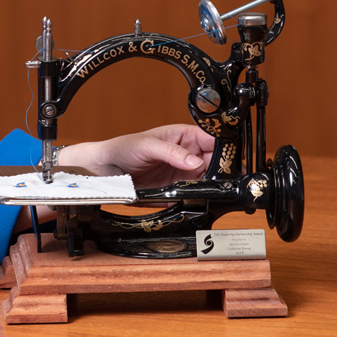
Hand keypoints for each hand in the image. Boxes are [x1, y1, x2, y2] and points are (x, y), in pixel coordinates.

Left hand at [61, 124, 213, 187]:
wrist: (103, 170)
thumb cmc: (122, 148)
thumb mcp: (146, 145)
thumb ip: (172, 152)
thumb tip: (194, 161)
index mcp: (183, 136)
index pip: (213, 140)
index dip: (225, 149)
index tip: (232, 160)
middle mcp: (186, 155)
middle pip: (215, 163)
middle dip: (222, 171)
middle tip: (225, 180)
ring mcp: (182, 173)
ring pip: (208, 181)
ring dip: (212, 186)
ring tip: (212, 190)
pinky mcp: (175, 190)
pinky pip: (193, 195)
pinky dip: (197, 198)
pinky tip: (197, 199)